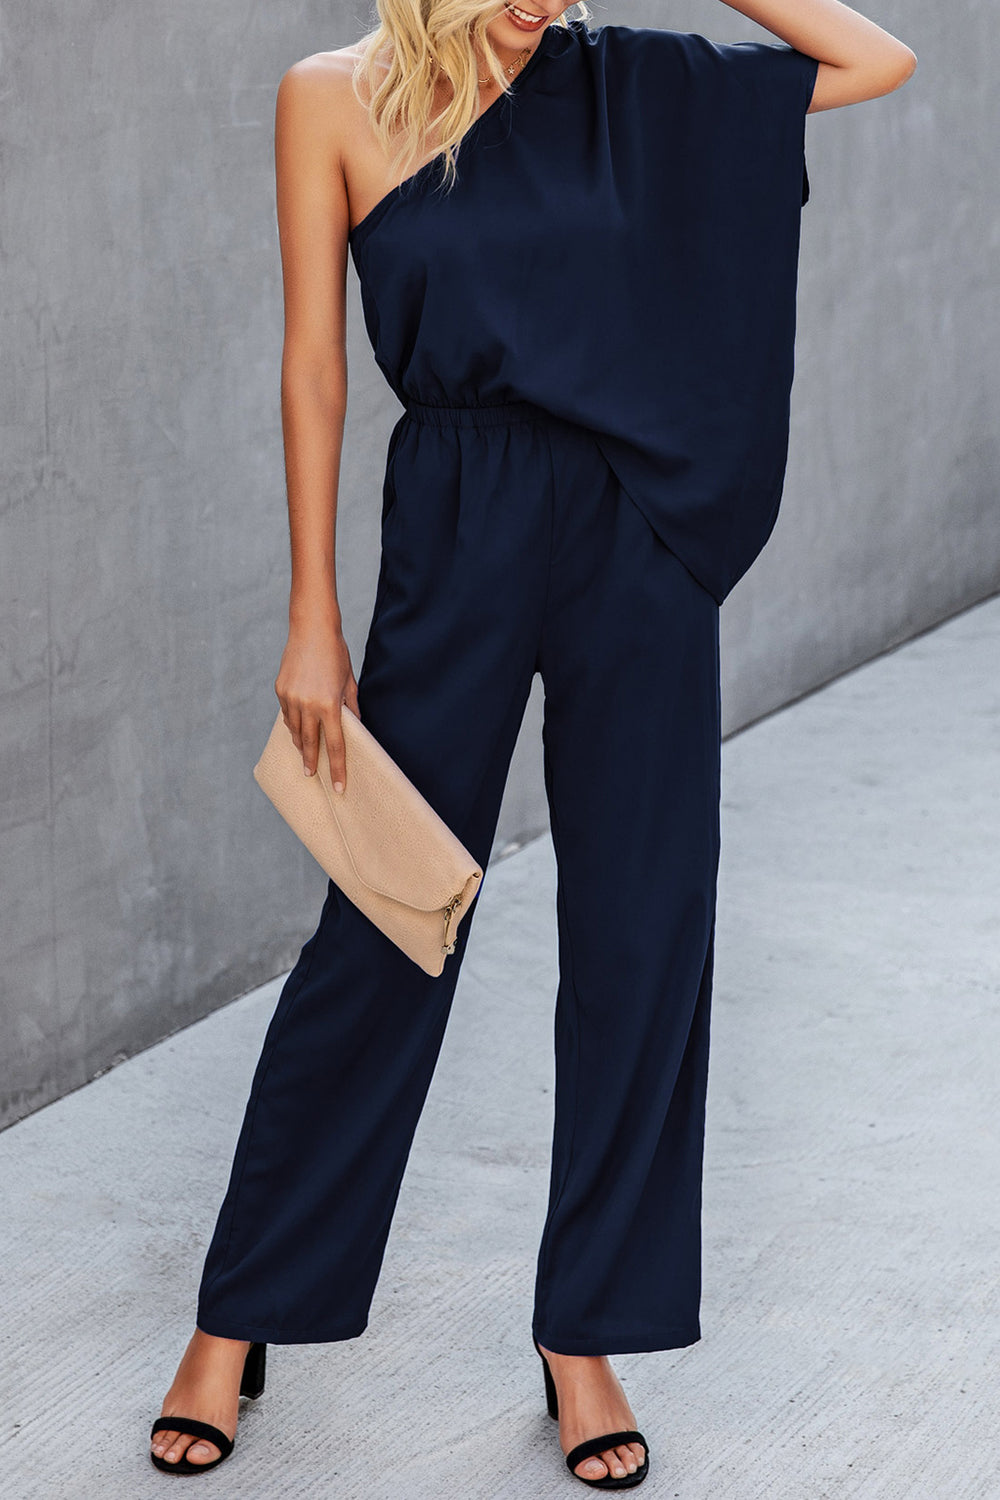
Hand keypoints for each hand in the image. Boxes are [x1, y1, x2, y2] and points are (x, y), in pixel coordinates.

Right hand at [274, 619, 359, 790]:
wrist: (312, 629)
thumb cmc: (336, 654)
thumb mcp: (349, 682)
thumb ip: (352, 707)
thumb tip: (355, 727)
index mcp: (330, 705)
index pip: (336, 745)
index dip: (338, 768)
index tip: (339, 786)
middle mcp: (308, 705)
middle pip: (311, 743)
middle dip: (312, 762)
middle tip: (312, 776)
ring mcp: (291, 698)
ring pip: (295, 731)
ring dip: (301, 744)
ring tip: (305, 754)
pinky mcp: (280, 690)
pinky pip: (287, 714)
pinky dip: (293, 723)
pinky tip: (298, 728)